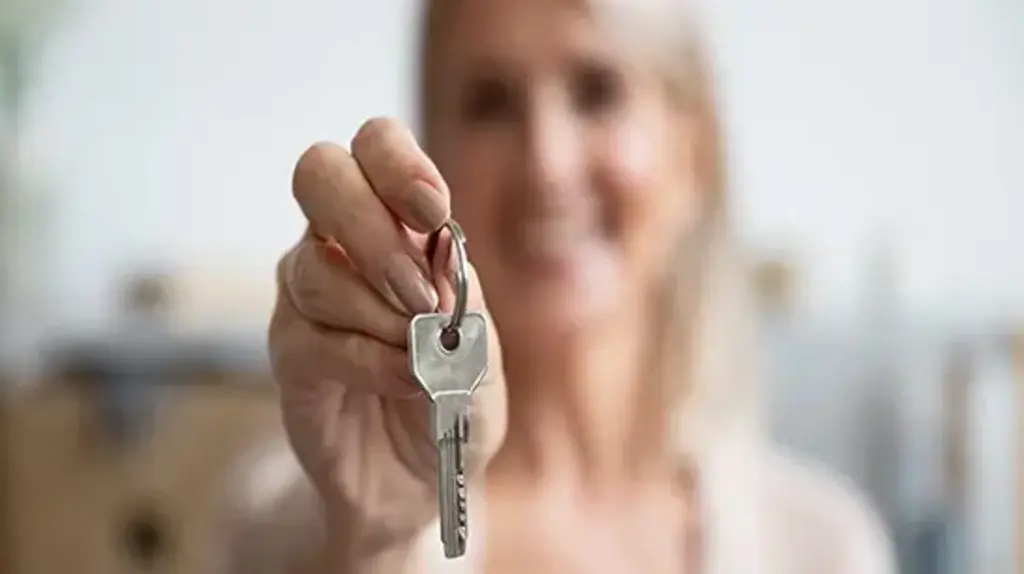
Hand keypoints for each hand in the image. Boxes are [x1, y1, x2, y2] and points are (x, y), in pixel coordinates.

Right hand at [267, 118, 506, 554]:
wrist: (423, 475)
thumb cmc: (455, 395)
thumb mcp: (480, 345)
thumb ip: (461, 297)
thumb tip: (432, 257)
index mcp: (395, 220)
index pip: (374, 145)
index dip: (397, 163)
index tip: (432, 213)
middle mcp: (340, 243)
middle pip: (319, 173)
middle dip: (371, 229)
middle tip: (418, 293)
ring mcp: (306, 295)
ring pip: (315, 268)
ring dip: (380, 314)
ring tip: (421, 356)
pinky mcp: (289, 351)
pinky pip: (312, 336)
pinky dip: (368, 359)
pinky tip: (404, 381)